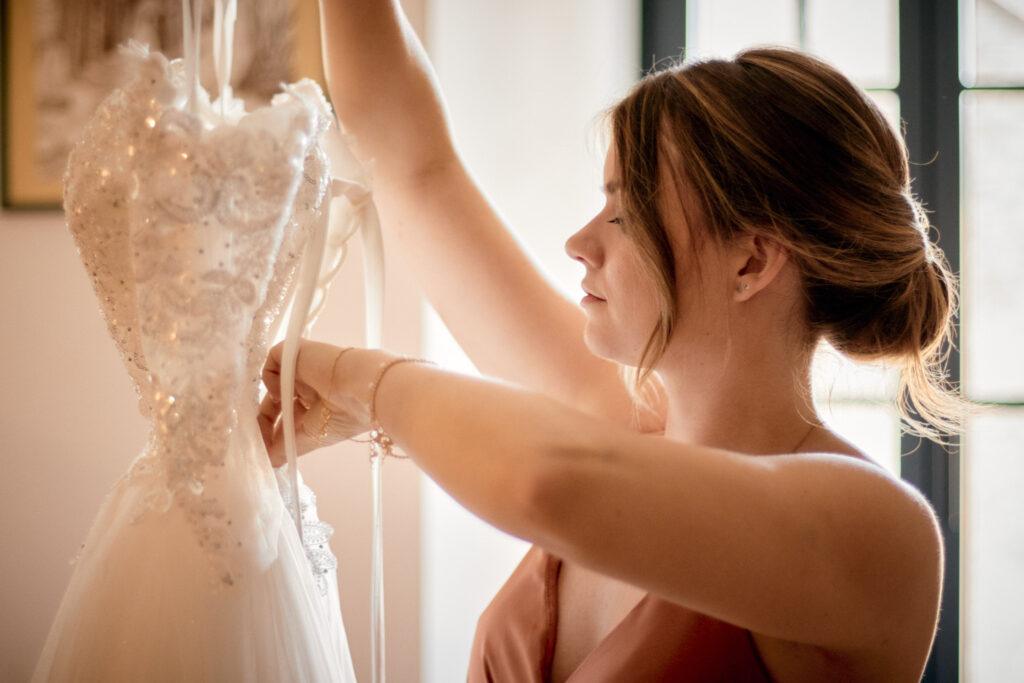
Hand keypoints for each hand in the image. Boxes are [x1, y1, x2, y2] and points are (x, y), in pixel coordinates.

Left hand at [259, 341, 393, 465]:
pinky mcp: (296, 353)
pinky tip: (282, 394)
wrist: (360, 390)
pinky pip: (272, 362)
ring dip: (266, 404)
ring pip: (272, 383)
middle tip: (257, 437)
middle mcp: (309, 387)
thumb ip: (284, 448)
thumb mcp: (311, 438)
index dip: (273, 432)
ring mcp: (302, 369)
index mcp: (318, 406)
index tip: (264, 449)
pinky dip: (270, 379)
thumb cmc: (345, 415)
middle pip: (276, 402)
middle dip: (265, 420)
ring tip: (265, 419)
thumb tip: (269, 463)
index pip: (287, 418)